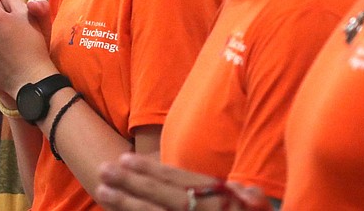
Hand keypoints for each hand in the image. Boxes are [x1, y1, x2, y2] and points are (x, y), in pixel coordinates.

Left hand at [96, 153, 268, 210]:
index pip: (183, 183)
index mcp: (224, 204)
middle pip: (165, 200)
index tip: (126, 158)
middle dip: (133, 185)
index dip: (154, 171)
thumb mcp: (262, 210)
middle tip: (104, 170)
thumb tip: (243, 188)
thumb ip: (250, 199)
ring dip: (127, 206)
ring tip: (102, 191)